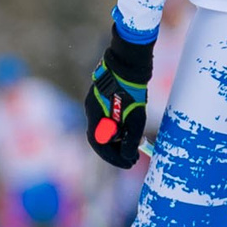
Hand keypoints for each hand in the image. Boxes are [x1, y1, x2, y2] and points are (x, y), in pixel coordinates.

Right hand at [83, 27, 155, 168]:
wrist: (129, 63)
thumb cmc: (133, 91)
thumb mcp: (136, 119)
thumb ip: (131, 139)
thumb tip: (129, 156)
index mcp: (96, 117)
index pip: (99, 145)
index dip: (113, 157)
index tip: (128, 164)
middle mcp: (91, 110)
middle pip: (100, 138)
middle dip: (115, 150)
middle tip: (132, 159)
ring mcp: (94, 102)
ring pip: (103, 128)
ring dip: (116, 140)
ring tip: (132, 146)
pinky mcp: (101, 96)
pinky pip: (105, 117)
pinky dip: (116, 127)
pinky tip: (128, 129)